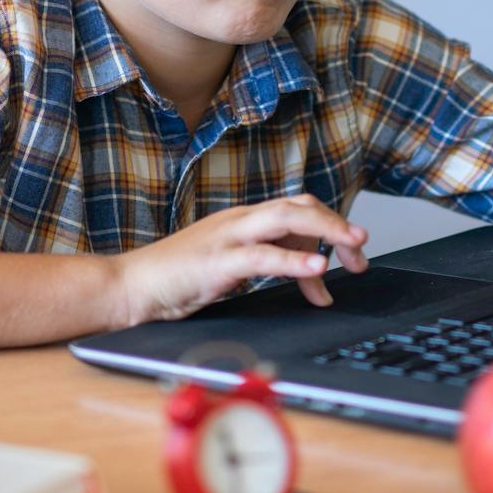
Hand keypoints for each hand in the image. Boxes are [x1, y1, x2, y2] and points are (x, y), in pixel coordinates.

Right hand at [114, 194, 369, 325]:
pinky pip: (263, 256)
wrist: (130, 287)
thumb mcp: (232, 272)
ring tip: (353, 248)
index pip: (296, 208)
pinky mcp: (216, 261)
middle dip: (336, 224)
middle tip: (362, 249)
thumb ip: (269, 268)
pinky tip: (317, 268)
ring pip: (286, 218)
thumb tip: (313, 281)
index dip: (329, 225)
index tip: (352, 255)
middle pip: (298, 205)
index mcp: (242, 220)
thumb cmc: (176, 280)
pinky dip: (294, 260)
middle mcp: (238, 220)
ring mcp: (226, 237)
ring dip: (326, 231)